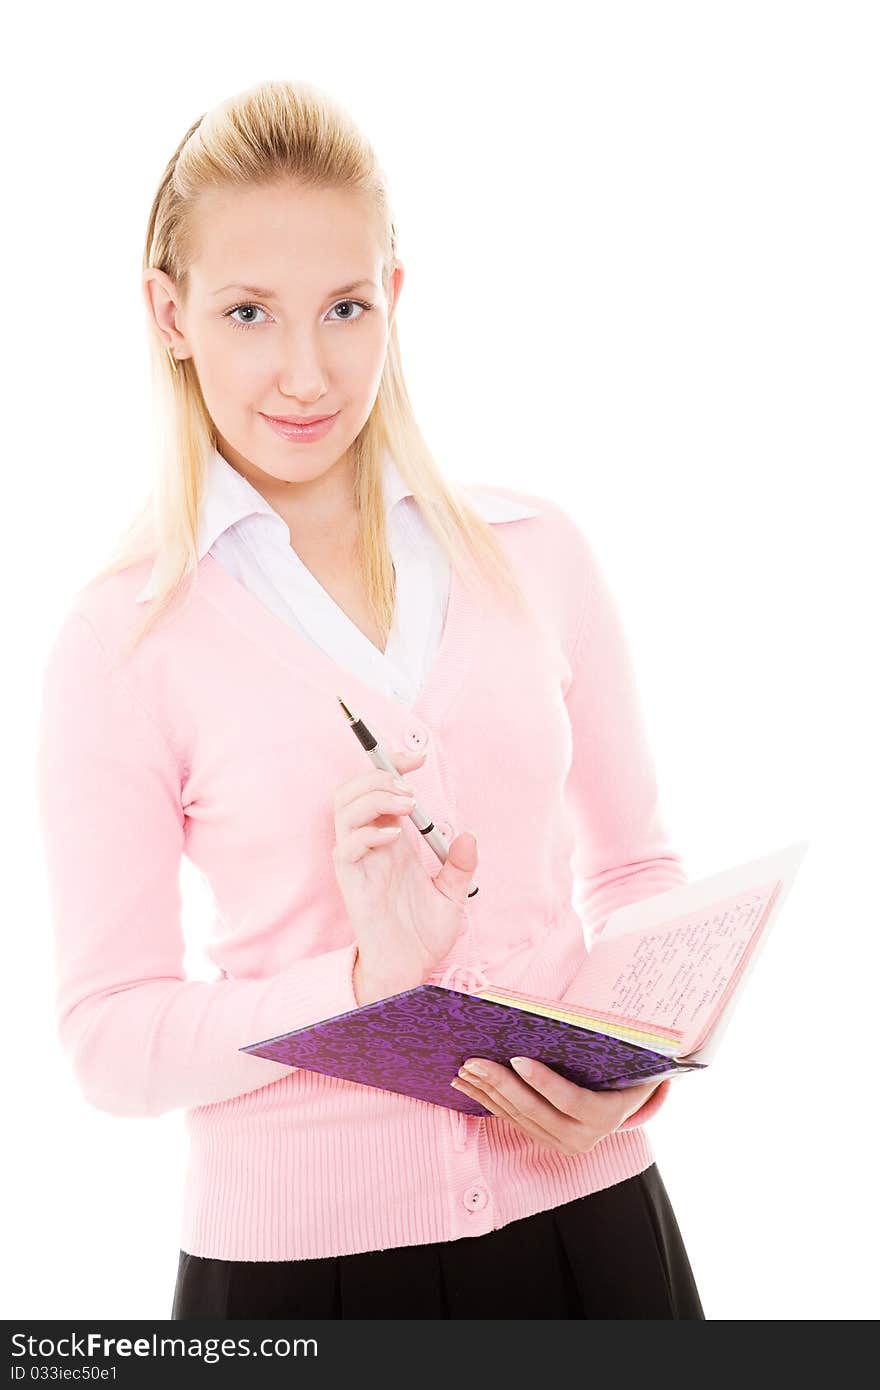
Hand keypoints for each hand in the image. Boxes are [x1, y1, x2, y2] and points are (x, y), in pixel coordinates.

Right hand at [332, 745, 479, 1000]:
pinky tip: (396, 836)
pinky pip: (346, 847)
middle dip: (378, 775)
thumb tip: (468, 836)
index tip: (418, 757)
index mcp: (391, 842)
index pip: (379, 790)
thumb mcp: (452, 895)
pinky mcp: (351, 882)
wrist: (410, 971)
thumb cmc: (422, 934)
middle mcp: (370, 846)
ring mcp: (358, 862)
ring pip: (343, 810)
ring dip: (373, 797)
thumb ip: (459, 865)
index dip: (393, 766)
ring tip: (405, 804)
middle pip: (352, 791)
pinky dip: (368, 832)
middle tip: (410, 786)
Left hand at [450, 1056, 664, 1155]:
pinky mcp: (545, 1142)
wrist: (629, 1101)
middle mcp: (583, 1138)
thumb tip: (582, 1016)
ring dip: (487, 1094)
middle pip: (534, 1110)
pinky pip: (512, 1121)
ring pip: (518, 1118)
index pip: (570, 1099)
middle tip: (473, 1062)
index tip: (516, 1059)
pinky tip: (469, 1087)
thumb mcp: (628, 1059)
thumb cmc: (628, 1070)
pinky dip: (488, 1103)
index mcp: (606, 1116)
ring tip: (463, 1071)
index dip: (543, 1081)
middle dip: (500, 1085)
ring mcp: (562, 1144)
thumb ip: (612, 1044)